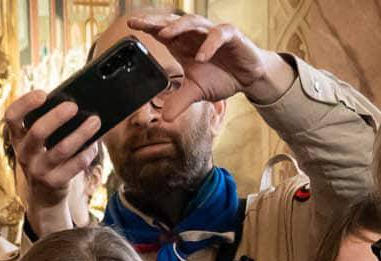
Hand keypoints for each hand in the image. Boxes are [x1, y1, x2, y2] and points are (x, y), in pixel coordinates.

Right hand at [3, 88, 103, 232]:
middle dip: (57, 116)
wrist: (44, 196)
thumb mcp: (38, 143)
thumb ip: (48, 125)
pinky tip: (94, 145)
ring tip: (95, 121)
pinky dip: (86, 153)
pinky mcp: (54, 183)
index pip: (12, 116)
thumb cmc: (45, 158)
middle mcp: (24, 154)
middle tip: (74, 106)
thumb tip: (75, 105)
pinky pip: (74, 166)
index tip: (43, 94)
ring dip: (81, 133)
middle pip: (38, 131)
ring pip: (61, 149)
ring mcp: (38, 170)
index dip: (25, 103)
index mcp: (18, 138)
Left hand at [127, 13, 294, 114]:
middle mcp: (195, 34)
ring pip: (193, 22)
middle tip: (139, 23)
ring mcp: (212, 32)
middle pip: (173, 22)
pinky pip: (218, 34)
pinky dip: (208, 45)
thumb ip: (180, 101)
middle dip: (156, 22)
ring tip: (164, 35)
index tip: (131, 24)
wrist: (249, 77)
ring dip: (178, 27)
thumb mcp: (197, 92)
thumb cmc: (221, 78)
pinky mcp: (231, 35)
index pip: (162, 31)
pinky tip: (200, 57)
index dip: (148, 26)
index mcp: (183, 44)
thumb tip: (165, 119)